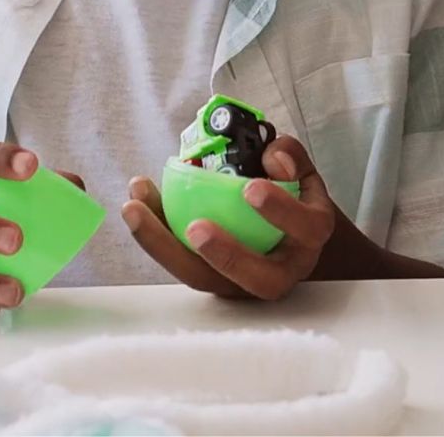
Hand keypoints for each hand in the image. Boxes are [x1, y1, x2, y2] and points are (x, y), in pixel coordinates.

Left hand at [122, 136, 337, 299]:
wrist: (289, 245)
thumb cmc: (294, 204)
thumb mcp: (302, 176)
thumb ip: (290, 158)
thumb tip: (273, 158)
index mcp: (309, 239)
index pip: (306, 229)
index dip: (282, 212)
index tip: (252, 189)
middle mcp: (280, 271)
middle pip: (257, 278)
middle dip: (226, 255)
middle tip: (195, 227)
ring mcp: (241, 284)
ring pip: (204, 278)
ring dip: (165, 247)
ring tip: (135, 209)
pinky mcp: (210, 282)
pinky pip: (179, 265)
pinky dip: (155, 236)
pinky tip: (136, 206)